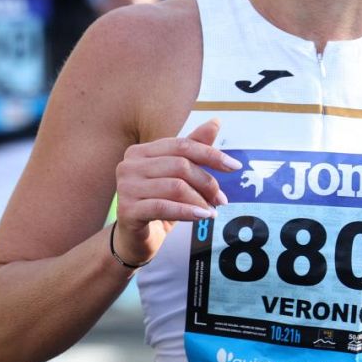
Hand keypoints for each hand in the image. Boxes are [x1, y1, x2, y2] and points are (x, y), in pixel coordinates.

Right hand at [112, 118, 240, 265]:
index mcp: (140, 151)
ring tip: (212, 211)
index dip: (210, 154)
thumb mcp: (177, 177)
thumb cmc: (157, 204)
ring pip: (175, 186)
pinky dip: (188, 211)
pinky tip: (203, 216)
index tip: (235, 166)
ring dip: (200, 200)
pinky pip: (165, 207)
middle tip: (221, 199)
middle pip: (180, 165)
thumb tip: (216, 122)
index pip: (182, 145)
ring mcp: (126, 187)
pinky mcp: (127, 210)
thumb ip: (193, 149)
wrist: (135, 239)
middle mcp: (129, 165)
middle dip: (206, 182)